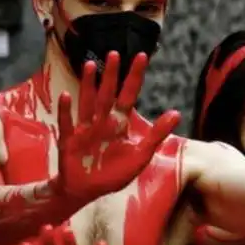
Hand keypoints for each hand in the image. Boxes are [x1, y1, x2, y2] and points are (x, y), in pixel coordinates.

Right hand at [54, 51, 180, 200]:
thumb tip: (177, 113)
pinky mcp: (70, 140)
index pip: (129, 95)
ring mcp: (85, 129)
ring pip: (87, 102)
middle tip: (114, 54)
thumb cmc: (113, 174)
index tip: (141, 56)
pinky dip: (67, 111)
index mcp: (119, 124)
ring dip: (89, 85)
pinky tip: (67, 96)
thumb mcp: (140, 156)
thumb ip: (157, 135)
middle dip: (111, 75)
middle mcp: (102, 121)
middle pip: (107, 94)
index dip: (134, 77)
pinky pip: (68, 123)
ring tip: (90, 65)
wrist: (86, 191)